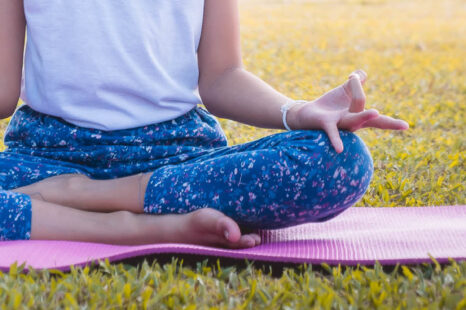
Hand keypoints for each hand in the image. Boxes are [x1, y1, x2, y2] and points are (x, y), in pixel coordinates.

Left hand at [287, 69, 408, 152]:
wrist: (307, 114)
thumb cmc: (330, 106)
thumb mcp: (345, 90)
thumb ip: (356, 81)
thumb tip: (362, 73)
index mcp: (359, 115)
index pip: (379, 120)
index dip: (393, 124)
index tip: (406, 127)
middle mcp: (352, 123)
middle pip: (368, 117)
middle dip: (384, 120)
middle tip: (402, 124)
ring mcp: (340, 124)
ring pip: (354, 120)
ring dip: (364, 115)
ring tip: (376, 112)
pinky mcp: (326, 124)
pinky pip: (332, 132)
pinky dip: (336, 140)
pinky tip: (339, 150)